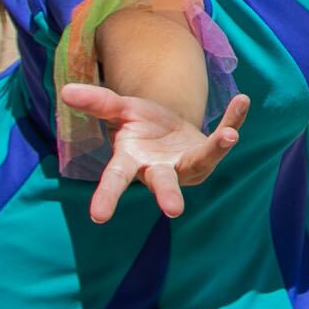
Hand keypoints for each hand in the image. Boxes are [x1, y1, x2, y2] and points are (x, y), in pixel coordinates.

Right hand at [58, 84, 251, 222]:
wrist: (170, 130)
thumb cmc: (139, 127)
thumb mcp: (119, 110)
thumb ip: (97, 103)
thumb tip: (65, 91)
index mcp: (132, 162)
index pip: (115, 180)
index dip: (106, 197)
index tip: (98, 217)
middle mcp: (161, 170)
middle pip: (163, 184)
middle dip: (168, 196)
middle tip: (174, 210)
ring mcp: (188, 165)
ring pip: (203, 160)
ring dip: (216, 148)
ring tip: (230, 135)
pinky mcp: (209, 151)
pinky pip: (223, 134)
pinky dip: (233, 118)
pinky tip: (242, 101)